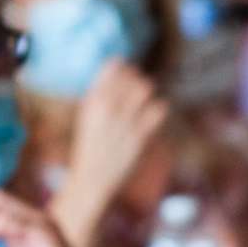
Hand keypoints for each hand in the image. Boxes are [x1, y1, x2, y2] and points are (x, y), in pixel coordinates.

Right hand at [66, 62, 170, 215]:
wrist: (92, 178)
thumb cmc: (91, 145)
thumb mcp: (88, 115)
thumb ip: (100, 93)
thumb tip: (117, 69)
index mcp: (93, 101)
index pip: (113, 68)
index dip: (123, 68)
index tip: (125, 73)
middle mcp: (108, 108)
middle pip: (132, 76)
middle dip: (137, 79)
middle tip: (136, 88)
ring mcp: (124, 121)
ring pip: (145, 88)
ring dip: (148, 91)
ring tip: (145, 99)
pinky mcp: (139, 136)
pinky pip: (158, 110)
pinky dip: (159, 108)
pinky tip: (154, 114)